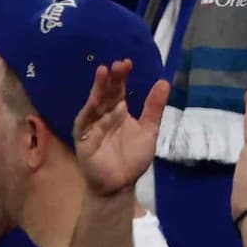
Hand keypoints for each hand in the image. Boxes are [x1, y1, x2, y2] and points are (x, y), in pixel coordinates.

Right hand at [70, 60, 168, 198]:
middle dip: (110, 78)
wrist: (120, 184)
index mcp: (117, 111)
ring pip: (93, 104)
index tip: (128, 62)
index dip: (122, 76)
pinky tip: (97, 102)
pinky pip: (86, 123)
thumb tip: (164, 81)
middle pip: (105, 93)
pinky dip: (91, 112)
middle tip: (117, 64)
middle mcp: (103, 115)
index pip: (118, 89)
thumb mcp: (149, 130)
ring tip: (102, 72)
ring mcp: (91, 126)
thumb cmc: (132, 158)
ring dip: (97, 89)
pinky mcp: (82, 139)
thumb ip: (153, 107)